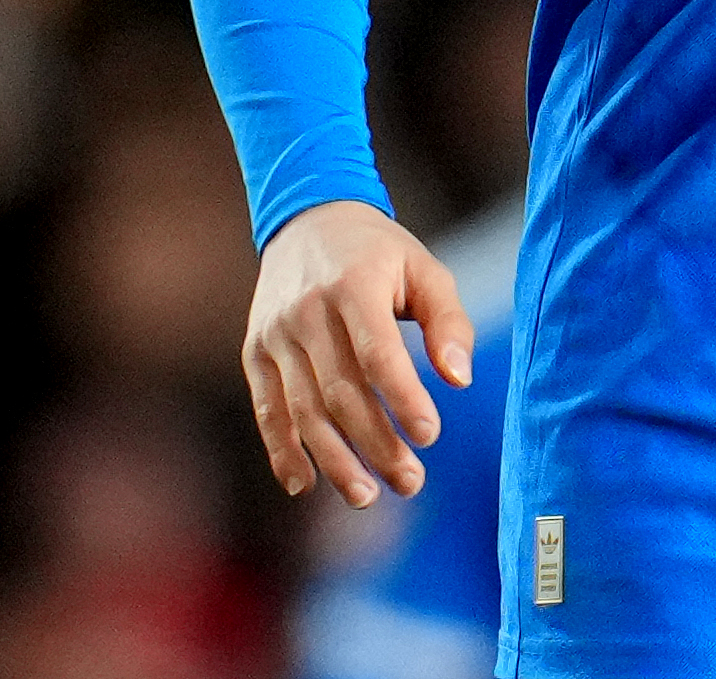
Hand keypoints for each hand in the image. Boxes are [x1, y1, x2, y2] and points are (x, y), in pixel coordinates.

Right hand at [243, 199, 474, 507]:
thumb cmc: (381, 254)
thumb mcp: (424, 269)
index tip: (430, 435)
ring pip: (303, 409)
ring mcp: (275, 333)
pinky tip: (305, 484)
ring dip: (335, 459)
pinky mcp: (255, 352)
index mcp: (353, 284)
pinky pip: (267, 408)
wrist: (309, 220)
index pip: (377, 353)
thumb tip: (459, 380)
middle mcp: (307, 310)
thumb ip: (447, 321)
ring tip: (368, 495)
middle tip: (411, 481)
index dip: (403, 397)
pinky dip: (282, 450)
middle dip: (376, 443)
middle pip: (340, 391)